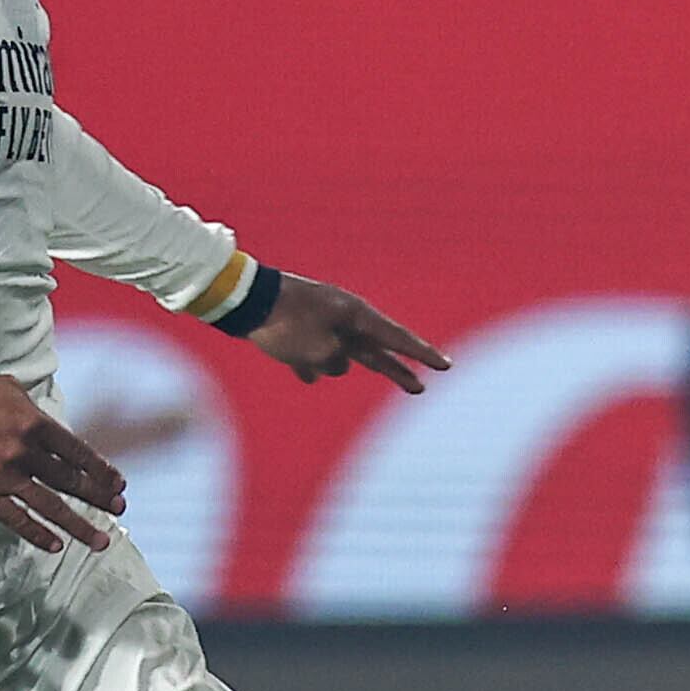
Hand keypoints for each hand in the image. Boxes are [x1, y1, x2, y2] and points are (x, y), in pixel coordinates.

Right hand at [0, 371, 127, 551]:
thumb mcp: (7, 390)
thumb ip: (32, 409)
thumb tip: (48, 423)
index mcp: (34, 424)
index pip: (78, 452)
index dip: (101, 470)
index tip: (118, 483)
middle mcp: (25, 453)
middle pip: (71, 481)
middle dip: (99, 497)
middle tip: (120, 510)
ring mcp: (4, 477)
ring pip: (50, 506)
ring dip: (78, 526)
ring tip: (100, 542)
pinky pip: (16, 520)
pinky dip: (38, 534)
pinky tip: (56, 546)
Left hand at [245, 274, 449, 391]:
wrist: (244, 300)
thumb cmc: (286, 324)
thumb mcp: (320, 351)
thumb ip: (336, 361)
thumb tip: (334, 365)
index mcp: (356, 315)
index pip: (397, 339)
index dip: (422, 355)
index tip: (445, 366)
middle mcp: (344, 318)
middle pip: (375, 351)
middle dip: (394, 372)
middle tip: (419, 390)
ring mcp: (322, 322)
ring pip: (336, 356)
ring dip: (323, 363)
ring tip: (298, 354)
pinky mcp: (298, 328)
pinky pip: (309, 354)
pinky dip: (307, 364)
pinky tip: (306, 376)